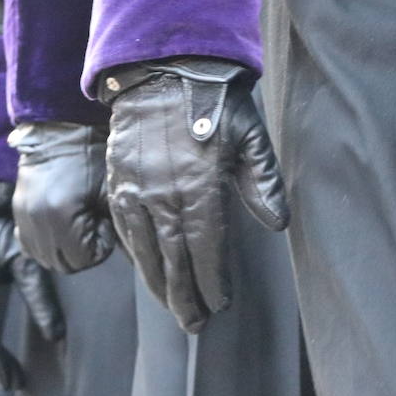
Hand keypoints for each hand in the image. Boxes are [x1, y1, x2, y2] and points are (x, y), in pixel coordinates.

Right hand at [9, 122, 115, 273]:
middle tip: (93, 226)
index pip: (82, 260)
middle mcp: (36, 221)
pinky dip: (46, 244)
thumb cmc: (91, 157)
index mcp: (60, 216)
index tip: (103, 224)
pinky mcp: (17, 212)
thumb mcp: (110, 192)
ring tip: (78, 226)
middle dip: (83, 253)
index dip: (100, 247)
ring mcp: (22, 217)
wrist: (60, 130)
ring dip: (64, 251)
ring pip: (45, 258)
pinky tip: (61, 227)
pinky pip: (29, 245)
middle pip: (62, 264)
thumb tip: (131, 252)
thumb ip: (117, 226)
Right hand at [99, 58, 288, 332]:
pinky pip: (125, 229)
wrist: (164, 69)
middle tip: (196, 326)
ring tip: (173, 309)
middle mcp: (164, 196)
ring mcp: (136, 190)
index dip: (214, 282)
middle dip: (186, 297)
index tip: (221, 305)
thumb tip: (277, 224)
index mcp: (200, 188)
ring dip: (159, 285)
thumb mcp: (251, 137)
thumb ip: (263, 182)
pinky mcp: (118, 181)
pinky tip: (146, 270)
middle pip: (174, 260)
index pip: (207, 250)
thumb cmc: (216, 103)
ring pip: (145, 251)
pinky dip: (136, 255)